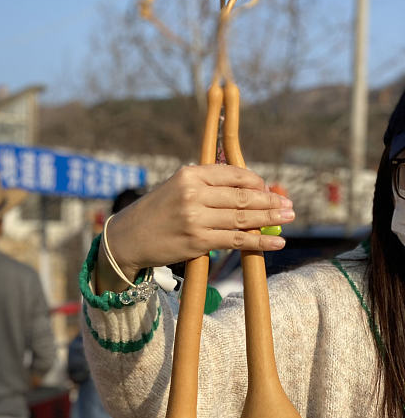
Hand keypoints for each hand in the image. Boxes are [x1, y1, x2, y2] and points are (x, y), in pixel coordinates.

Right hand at [96, 164, 294, 292]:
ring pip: (243, 219)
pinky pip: (236, 241)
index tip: (270, 189)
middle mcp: (194, 194)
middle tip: (290, 206)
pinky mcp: (198, 242)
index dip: (257, 183)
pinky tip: (276, 242)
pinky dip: (260, 242)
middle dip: (271, 201)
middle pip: (243, 197)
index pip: (234, 174)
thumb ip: (207, 186)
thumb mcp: (177, 188)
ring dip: (271, 219)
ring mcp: (196, 219)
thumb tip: (246, 190)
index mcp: (190, 174)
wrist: (127, 239)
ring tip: (289, 218)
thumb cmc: (155, 213)